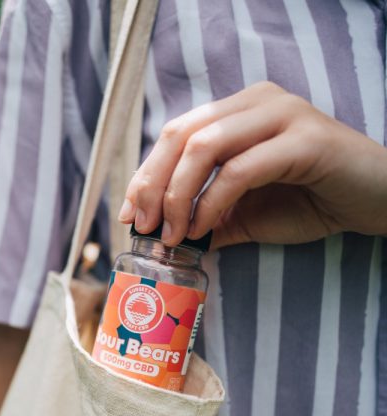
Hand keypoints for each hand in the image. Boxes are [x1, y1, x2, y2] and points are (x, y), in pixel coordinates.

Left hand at [117, 81, 386, 248]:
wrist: (374, 201)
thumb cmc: (308, 202)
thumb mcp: (243, 215)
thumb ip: (206, 219)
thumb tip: (163, 237)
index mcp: (237, 113)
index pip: (175, 136)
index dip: (145, 175)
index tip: (129, 215)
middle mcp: (255, 103)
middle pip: (181, 135)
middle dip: (152, 184)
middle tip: (143, 226)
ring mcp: (281, 114)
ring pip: (205, 146)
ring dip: (178, 196)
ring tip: (173, 234)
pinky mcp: (304, 139)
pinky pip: (240, 170)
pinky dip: (212, 203)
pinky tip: (203, 229)